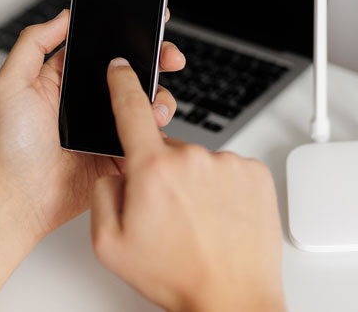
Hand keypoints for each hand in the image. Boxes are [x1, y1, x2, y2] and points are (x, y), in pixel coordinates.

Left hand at [0, 9, 185, 242]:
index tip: (151, 20)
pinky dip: (156, 128)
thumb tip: (63, 15)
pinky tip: (152, 125)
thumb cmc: (12, 145)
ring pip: (148, 100)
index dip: (131, 33)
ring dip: (161, 96)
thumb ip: (33, 43)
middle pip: (136, 70)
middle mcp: (93, 98)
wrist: (23, 195)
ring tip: (156, 103)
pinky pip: (147, 134)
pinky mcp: (122, 150)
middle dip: (159, 58)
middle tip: (170, 57)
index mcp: (71, 77)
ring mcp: (110, 124)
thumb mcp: (12, 83)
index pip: (107, 47)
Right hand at [91, 58, 284, 311]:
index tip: (121, 68)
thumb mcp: (110, 244)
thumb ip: (103, 194)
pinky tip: (219, 219)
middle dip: (161, 174)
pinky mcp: (254, 173)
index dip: (122, 83)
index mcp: (154, 170)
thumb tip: (116, 172)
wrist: (233, 299)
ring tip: (198, 225)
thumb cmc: (177, 276)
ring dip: (194, 185)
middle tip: (167, 216)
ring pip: (199, 163)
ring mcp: (228, 164)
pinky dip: (222, 190)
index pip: (132, 109)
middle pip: (166, 149)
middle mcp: (193, 159)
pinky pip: (228, 171)